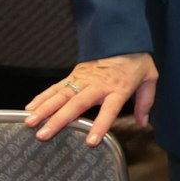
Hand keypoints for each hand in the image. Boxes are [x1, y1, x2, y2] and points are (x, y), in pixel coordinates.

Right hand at [24, 52, 157, 144]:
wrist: (124, 38)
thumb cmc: (137, 61)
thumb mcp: (149, 78)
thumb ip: (145, 102)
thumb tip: (142, 123)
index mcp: (118, 88)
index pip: (108, 110)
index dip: (99, 125)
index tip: (89, 142)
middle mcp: (97, 85)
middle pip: (76, 104)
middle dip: (58, 120)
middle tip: (43, 135)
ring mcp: (82, 79)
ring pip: (60, 95)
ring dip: (44, 109)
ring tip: (30, 123)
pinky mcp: (74, 75)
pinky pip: (56, 87)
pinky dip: (42, 97)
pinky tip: (29, 108)